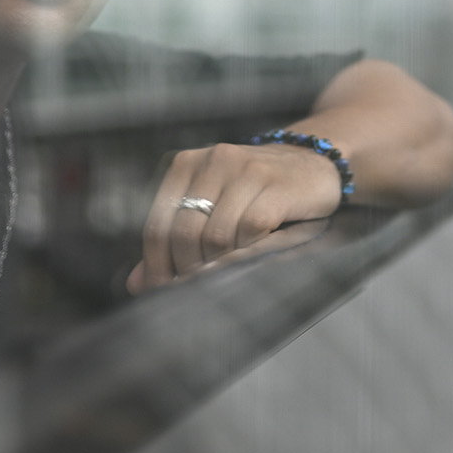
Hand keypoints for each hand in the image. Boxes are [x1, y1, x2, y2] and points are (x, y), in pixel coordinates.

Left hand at [129, 140, 346, 291]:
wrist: (315, 163)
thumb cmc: (256, 192)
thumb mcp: (213, 208)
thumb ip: (174, 241)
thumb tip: (136, 284)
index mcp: (185, 164)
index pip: (157, 225)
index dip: (157, 267)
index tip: (163, 292)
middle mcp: (212, 160)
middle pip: (182, 234)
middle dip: (188, 271)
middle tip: (198, 290)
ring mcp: (245, 170)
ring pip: (215, 236)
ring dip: (221, 264)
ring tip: (229, 270)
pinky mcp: (276, 185)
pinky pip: (251, 231)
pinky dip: (249, 251)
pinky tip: (256, 251)